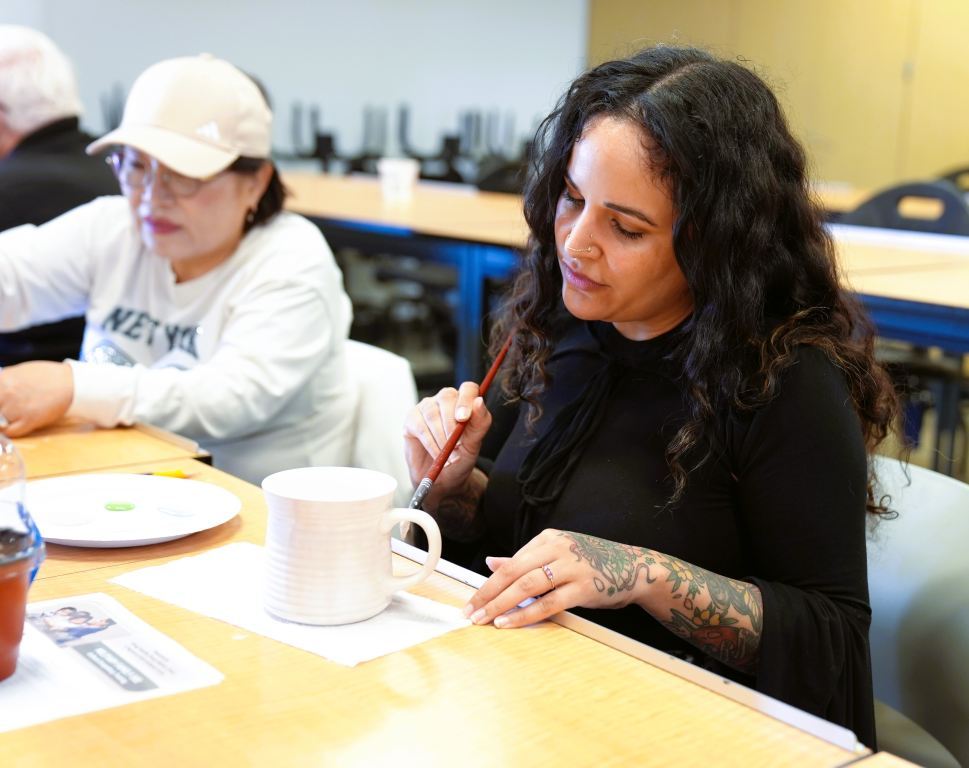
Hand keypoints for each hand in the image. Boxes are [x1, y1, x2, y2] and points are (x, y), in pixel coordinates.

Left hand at [0, 361, 73, 435]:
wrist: (70, 383)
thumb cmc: (47, 375)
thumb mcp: (18, 371)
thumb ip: (2, 381)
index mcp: (3, 380)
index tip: (0, 404)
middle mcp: (6, 394)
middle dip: (0, 410)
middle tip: (6, 409)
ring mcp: (17, 409)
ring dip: (4, 420)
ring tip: (16, 414)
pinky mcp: (29, 421)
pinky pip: (11, 432)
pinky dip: (11, 430)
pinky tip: (17, 423)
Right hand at [403, 382, 491, 503]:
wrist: (444, 479)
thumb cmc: (461, 458)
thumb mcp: (475, 444)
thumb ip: (480, 423)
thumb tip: (479, 401)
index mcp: (464, 402)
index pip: (468, 388)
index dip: (466, 400)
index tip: (464, 418)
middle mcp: (445, 400)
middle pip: (447, 397)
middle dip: (452, 423)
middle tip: (456, 444)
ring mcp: (427, 408)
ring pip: (432, 414)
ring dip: (442, 438)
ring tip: (449, 456)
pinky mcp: (412, 419)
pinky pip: (420, 427)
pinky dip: (430, 443)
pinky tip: (437, 455)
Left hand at [464, 528, 653, 627]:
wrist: (635, 568)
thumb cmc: (593, 563)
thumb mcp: (558, 553)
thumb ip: (525, 559)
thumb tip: (491, 562)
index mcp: (548, 538)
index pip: (510, 562)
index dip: (487, 583)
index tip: (472, 601)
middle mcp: (557, 549)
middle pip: (513, 572)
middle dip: (487, 594)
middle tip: (469, 612)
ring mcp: (571, 567)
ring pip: (526, 586)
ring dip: (500, 605)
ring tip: (482, 619)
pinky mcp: (583, 588)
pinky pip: (547, 603)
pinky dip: (524, 614)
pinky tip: (507, 622)